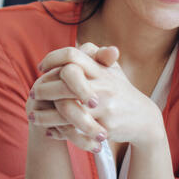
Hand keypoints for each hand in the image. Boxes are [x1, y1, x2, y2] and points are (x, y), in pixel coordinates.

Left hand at [30, 43, 163, 147]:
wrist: (145, 120)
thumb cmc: (122, 92)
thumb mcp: (113, 72)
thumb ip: (97, 57)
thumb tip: (81, 46)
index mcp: (101, 70)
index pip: (73, 55)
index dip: (53, 58)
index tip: (42, 68)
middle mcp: (103, 85)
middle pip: (65, 79)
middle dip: (44, 88)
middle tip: (33, 93)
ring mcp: (104, 107)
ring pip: (66, 108)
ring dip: (45, 114)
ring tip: (33, 116)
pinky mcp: (104, 128)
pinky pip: (74, 130)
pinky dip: (59, 131)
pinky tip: (50, 131)